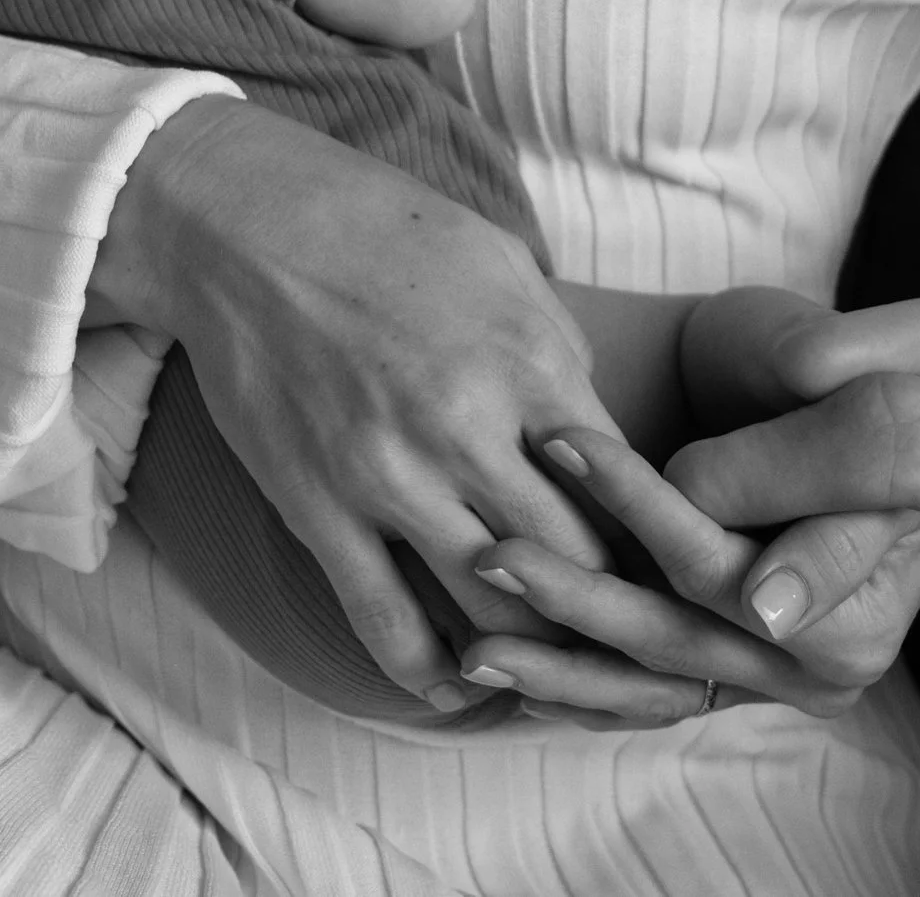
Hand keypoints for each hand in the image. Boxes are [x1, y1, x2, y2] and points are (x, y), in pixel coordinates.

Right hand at [90, 96, 619, 712]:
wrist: (243, 227)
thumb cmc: (385, 232)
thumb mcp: (505, 268)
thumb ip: (559, 357)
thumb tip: (594, 440)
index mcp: (530, 363)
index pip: (626, 486)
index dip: (660, 539)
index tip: (676, 571)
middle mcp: (467, 430)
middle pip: (573, 561)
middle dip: (613, 607)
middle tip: (635, 639)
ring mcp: (388, 478)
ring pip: (494, 610)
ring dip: (536, 652)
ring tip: (565, 672)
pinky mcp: (318, 509)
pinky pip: (385, 624)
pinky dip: (432, 676)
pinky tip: (461, 692)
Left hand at [457, 377, 919, 729]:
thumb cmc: (914, 374)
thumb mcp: (884, 393)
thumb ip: (826, 472)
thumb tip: (762, 603)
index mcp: (856, 610)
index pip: (722, 564)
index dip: (639, 505)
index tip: (565, 444)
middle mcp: (820, 664)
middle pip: (673, 638)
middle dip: (573, 599)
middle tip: (488, 553)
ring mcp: (776, 670)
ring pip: (650, 685)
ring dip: (559, 668)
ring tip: (470, 647)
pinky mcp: (736, 661)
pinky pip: (647, 691)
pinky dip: (579, 684)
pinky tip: (505, 666)